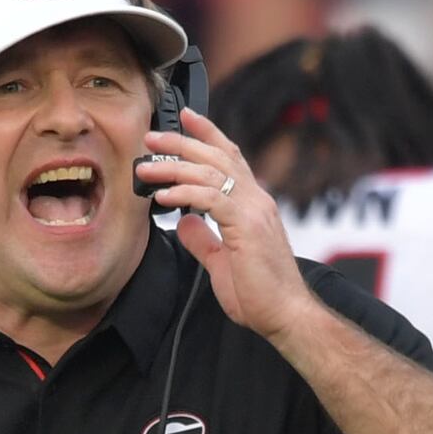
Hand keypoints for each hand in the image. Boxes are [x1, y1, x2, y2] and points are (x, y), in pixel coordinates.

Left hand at [139, 110, 314, 338]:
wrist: (286, 315)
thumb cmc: (260, 294)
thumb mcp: (221, 263)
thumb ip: (204, 240)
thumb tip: (185, 222)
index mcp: (253, 205)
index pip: (231, 158)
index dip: (208, 135)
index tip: (186, 119)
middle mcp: (256, 200)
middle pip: (217, 157)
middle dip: (182, 143)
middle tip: (151, 137)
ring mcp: (254, 210)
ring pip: (211, 173)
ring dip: (174, 167)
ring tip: (146, 167)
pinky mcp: (248, 226)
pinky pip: (212, 199)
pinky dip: (185, 193)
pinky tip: (164, 197)